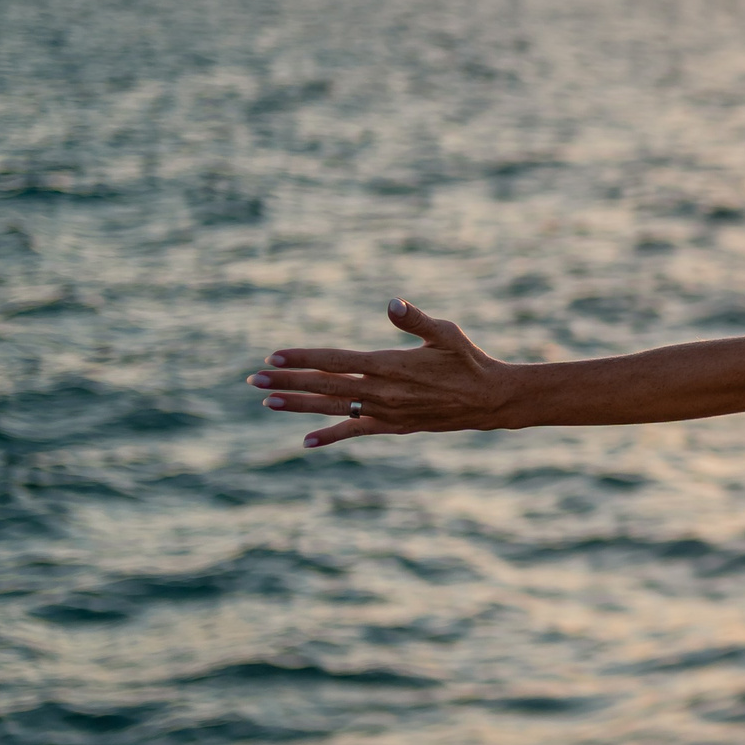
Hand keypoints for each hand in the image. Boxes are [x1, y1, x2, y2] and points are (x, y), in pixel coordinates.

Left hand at [248, 299, 514, 446]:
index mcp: (389, 365)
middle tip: (254, 378)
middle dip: (288, 381)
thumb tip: (391, 303)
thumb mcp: (447, 333)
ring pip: (333, 408)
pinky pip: (355, 431)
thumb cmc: (469, 360)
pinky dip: (330, 435)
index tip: (274, 356)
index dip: (303, 358)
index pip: (335, 361)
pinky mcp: (393, 426)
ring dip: (298, 405)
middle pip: (325, 386)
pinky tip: (306, 440)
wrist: (490, 400)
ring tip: (267, 401)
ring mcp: (386, 412)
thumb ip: (416, 319)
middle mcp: (382, 392)